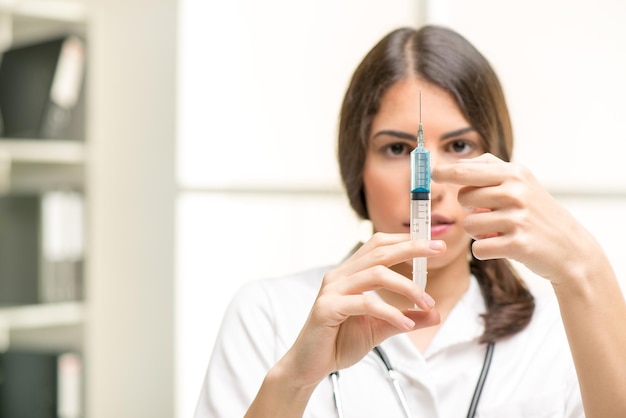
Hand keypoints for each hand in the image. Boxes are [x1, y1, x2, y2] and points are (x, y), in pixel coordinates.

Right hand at [276, 233, 442, 389]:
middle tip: (438, 250)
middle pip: (379, 252)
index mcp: (349, 274)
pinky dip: (391, 312)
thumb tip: (435, 313)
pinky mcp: (327, 308)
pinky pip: (366, 303)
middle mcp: (339, 276)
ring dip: (407, 286)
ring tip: (426, 303)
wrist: (310, 365)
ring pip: (375, 274)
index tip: (432, 244)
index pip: (377, 246)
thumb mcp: (380, 328)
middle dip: (411, 248)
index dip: (404, 240)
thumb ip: (405, 318)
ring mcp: (331, 290)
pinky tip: (405, 323)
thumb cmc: (339, 342)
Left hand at [432, 153, 596, 282]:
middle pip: (463, 198)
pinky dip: (484, 250)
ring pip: (468, 225)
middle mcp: (516, 192)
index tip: (432, 173)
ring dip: (477, 233)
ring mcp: (517, 218)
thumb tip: (453, 165)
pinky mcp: (517, 244)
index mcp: (515, 173)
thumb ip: (491, 170)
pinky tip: (502, 247)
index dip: (444, 172)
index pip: (466, 170)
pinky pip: (478, 248)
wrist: (571, 249)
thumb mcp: (522, 183)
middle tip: (488, 213)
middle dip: (468, 209)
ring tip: (499, 231)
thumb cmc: (538, 214)